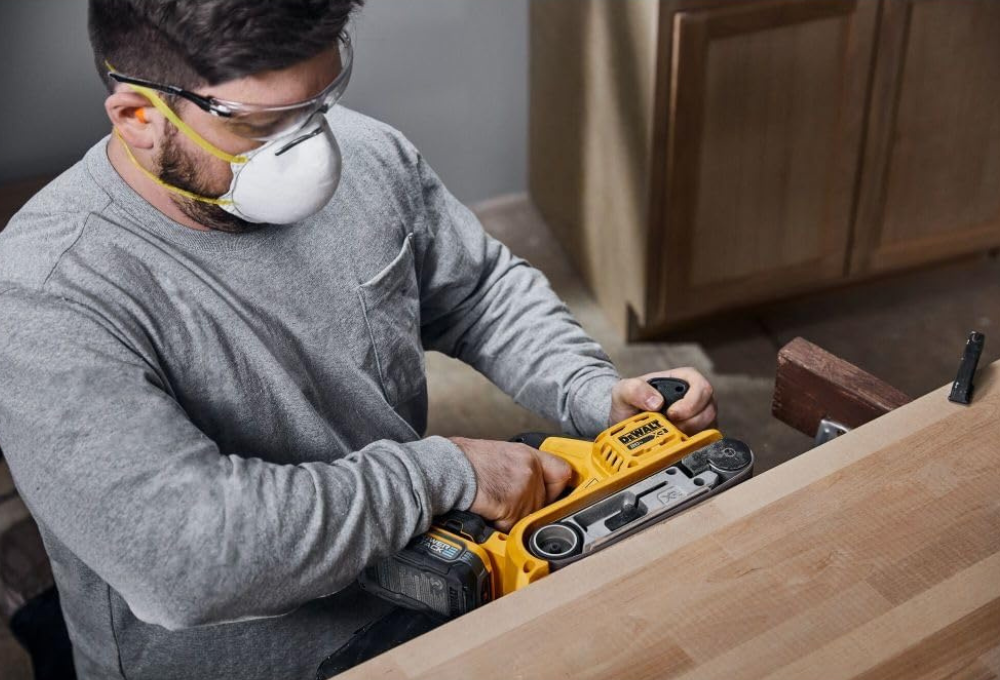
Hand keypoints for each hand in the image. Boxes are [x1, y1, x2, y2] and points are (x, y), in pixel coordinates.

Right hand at [450, 437, 572, 532]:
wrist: (448, 468)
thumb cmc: (463, 461)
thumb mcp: (499, 453)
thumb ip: (519, 467)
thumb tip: (526, 482)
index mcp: (527, 455)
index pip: (562, 472)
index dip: (558, 487)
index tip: (556, 496)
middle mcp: (530, 470)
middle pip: (543, 503)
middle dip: (526, 509)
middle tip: (506, 504)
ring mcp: (524, 489)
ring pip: (528, 518)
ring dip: (512, 519)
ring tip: (493, 506)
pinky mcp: (513, 506)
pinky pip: (513, 527)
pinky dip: (500, 526)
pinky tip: (488, 512)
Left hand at [609, 367, 717, 434]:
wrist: (626, 423)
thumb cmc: (629, 402)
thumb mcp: (624, 391)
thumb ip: (635, 389)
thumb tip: (656, 402)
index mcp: (684, 379)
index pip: (702, 387)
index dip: (690, 402)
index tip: (672, 414)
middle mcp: (696, 397)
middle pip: (709, 409)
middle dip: (690, 422)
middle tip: (670, 427)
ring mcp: (700, 416)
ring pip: (709, 426)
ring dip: (689, 434)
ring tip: (669, 435)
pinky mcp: (699, 434)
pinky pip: (705, 441)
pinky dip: (691, 445)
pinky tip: (675, 444)